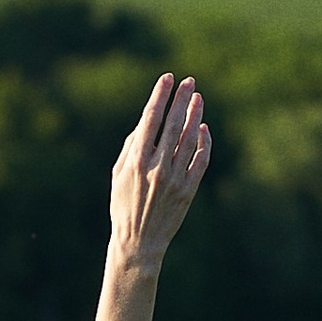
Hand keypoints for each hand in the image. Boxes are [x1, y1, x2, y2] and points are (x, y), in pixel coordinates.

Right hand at [108, 73, 211, 274]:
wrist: (139, 242)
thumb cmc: (123, 205)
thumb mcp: (117, 174)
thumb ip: (131, 146)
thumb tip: (146, 122)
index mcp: (135, 161)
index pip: (150, 119)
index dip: (160, 96)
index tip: (167, 78)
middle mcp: (156, 167)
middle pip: (173, 124)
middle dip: (181, 99)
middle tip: (189, 81)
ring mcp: (174, 179)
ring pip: (190, 139)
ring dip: (194, 116)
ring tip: (197, 98)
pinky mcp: (188, 190)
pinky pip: (200, 160)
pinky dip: (204, 142)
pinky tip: (203, 128)